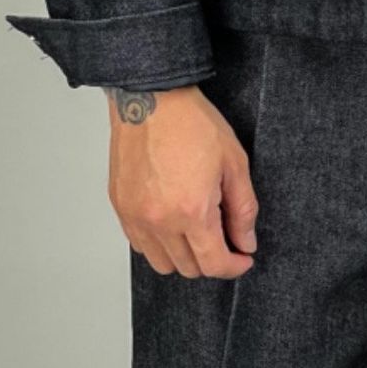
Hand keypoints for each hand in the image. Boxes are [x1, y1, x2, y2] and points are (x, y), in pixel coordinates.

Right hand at [105, 84, 258, 278]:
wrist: (151, 99)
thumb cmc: (192, 123)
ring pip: (161, 263)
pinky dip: (158, 244)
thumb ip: (243, 209)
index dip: (234, 267)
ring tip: (196, 230)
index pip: (213, 264)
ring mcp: (135, 217)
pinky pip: (140, 245)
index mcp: (192, 211)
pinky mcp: (121, 208)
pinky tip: (172, 222)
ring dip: (183, 256)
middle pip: (188, 268)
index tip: (243, 258)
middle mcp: (160, 221)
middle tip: (224, 236)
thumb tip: (246, 242)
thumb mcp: (234, 162)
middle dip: (212, 259)